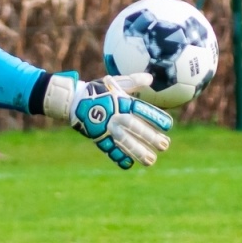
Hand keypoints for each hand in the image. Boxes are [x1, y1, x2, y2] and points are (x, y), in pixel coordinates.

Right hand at [42, 72, 172, 168]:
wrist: (73, 100)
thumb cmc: (97, 90)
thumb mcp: (114, 83)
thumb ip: (133, 81)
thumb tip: (151, 77)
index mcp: (121, 102)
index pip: (141, 109)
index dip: (155, 117)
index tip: (168, 125)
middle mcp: (115, 115)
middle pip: (135, 127)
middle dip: (150, 137)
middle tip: (164, 146)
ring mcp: (106, 128)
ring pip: (124, 141)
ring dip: (138, 151)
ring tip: (151, 160)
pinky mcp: (98, 137)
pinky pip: (109, 149)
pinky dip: (117, 157)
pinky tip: (128, 164)